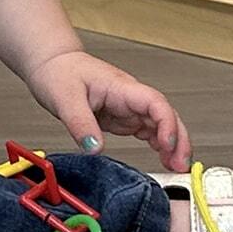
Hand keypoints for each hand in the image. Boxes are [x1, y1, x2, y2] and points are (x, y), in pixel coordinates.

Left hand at [25, 49, 190, 171]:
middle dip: (179, 140)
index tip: (168, 145)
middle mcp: (130, 97)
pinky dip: (159, 145)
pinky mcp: (122, 117)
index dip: (167, 124)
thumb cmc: (59, 71)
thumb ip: (80, 123)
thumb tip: (94, 148)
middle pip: (166, 116)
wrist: (51, 64)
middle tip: (181, 165)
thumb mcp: (64, 98)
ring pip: (161, 125)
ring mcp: (128, 107)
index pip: (155, 103)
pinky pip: (148, 131)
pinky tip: (164, 158)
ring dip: (172, 145)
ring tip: (176, 167)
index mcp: (121, 87)